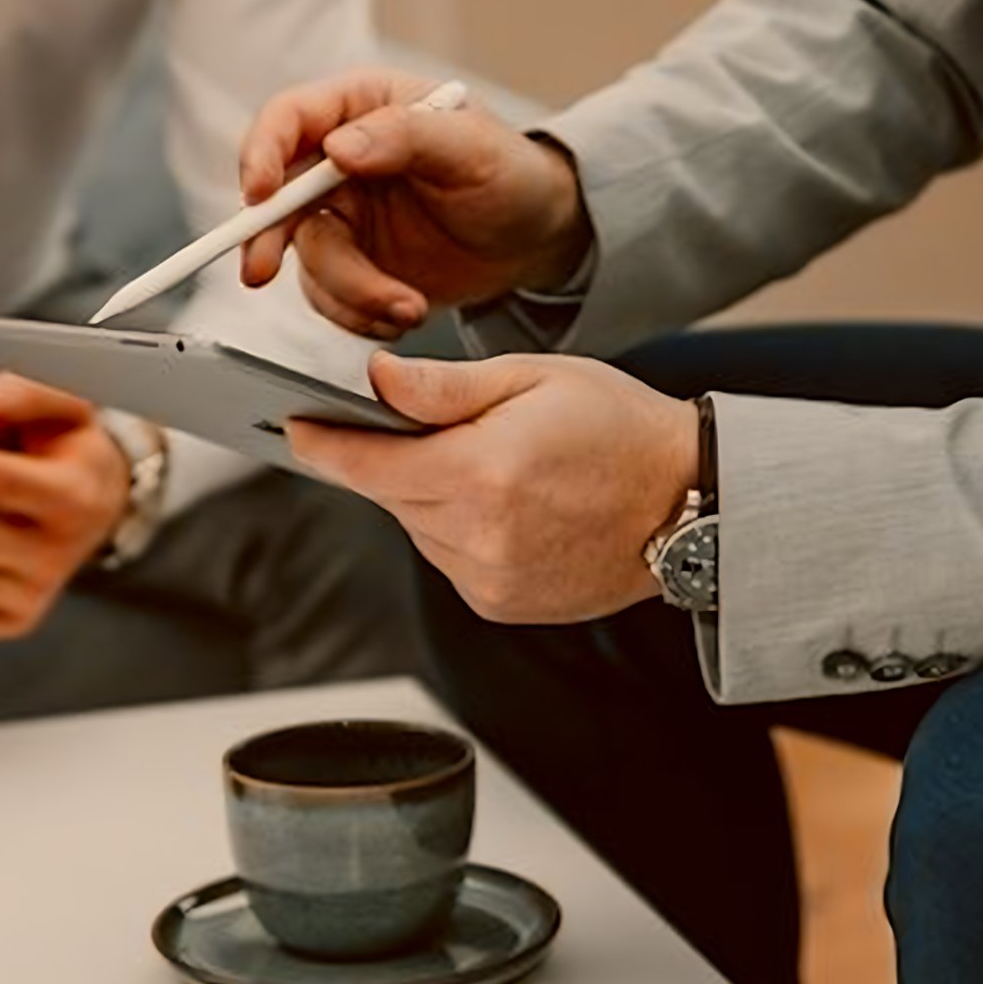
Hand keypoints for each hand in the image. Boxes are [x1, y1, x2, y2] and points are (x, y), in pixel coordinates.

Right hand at [238, 68, 594, 337]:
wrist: (535, 239)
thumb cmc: (511, 175)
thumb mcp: (471, 146)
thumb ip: (406, 135)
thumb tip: (338, 148)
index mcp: (362, 109)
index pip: (288, 119)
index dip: (261, 153)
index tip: (259, 194)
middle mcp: (338, 163)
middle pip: (277, 198)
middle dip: (268, 239)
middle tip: (260, 274)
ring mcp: (343, 218)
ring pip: (308, 260)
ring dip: (350, 292)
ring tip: (409, 305)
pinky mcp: (353, 267)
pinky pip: (330, 299)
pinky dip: (360, 316)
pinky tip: (405, 311)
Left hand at [288, 353, 697, 624]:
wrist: (689, 502)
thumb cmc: (618, 427)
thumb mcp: (533, 379)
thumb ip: (444, 387)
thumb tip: (374, 381)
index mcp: (481, 474)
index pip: (368, 465)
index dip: (324, 445)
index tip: (293, 429)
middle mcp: (478, 539)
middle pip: (390, 495)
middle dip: (392, 459)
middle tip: (428, 427)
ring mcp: (489, 580)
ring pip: (417, 528)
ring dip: (430, 495)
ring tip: (491, 464)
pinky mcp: (501, 604)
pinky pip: (448, 558)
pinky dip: (458, 529)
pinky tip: (507, 504)